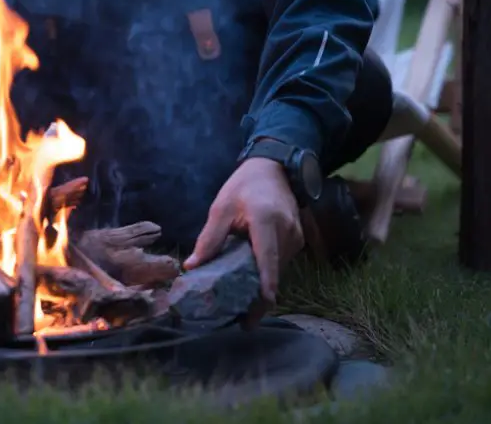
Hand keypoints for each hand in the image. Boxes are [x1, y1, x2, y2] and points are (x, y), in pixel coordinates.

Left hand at [183, 156, 304, 308]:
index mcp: (267, 221)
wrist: (273, 169)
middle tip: (242, 322)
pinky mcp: (298, 241)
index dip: (264, 286)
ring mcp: (296, 238)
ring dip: (263, 288)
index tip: (258, 309)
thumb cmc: (244, 186)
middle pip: (273, 272)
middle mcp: (287, 232)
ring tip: (244, 311)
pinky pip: (281, 264)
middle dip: (259, 298)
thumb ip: (209, 238)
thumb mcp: (221, 207)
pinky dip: (267, 275)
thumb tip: (192, 267)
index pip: (267, 259)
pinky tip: (252, 287)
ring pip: (278, 271)